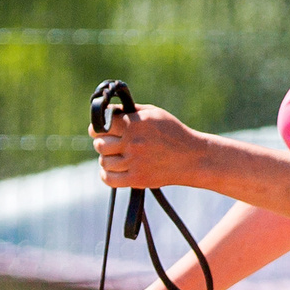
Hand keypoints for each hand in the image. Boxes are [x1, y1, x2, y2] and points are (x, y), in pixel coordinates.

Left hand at [88, 102, 203, 188]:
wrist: (192, 158)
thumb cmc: (173, 132)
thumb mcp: (154, 113)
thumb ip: (130, 111)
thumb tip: (108, 110)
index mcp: (134, 124)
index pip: (101, 124)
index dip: (98, 126)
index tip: (100, 128)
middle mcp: (132, 143)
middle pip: (100, 144)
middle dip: (103, 142)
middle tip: (111, 143)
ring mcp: (134, 163)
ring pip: (104, 162)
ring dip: (107, 158)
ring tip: (116, 156)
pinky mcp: (137, 179)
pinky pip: (109, 179)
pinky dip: (106, 175)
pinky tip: (113, 169)